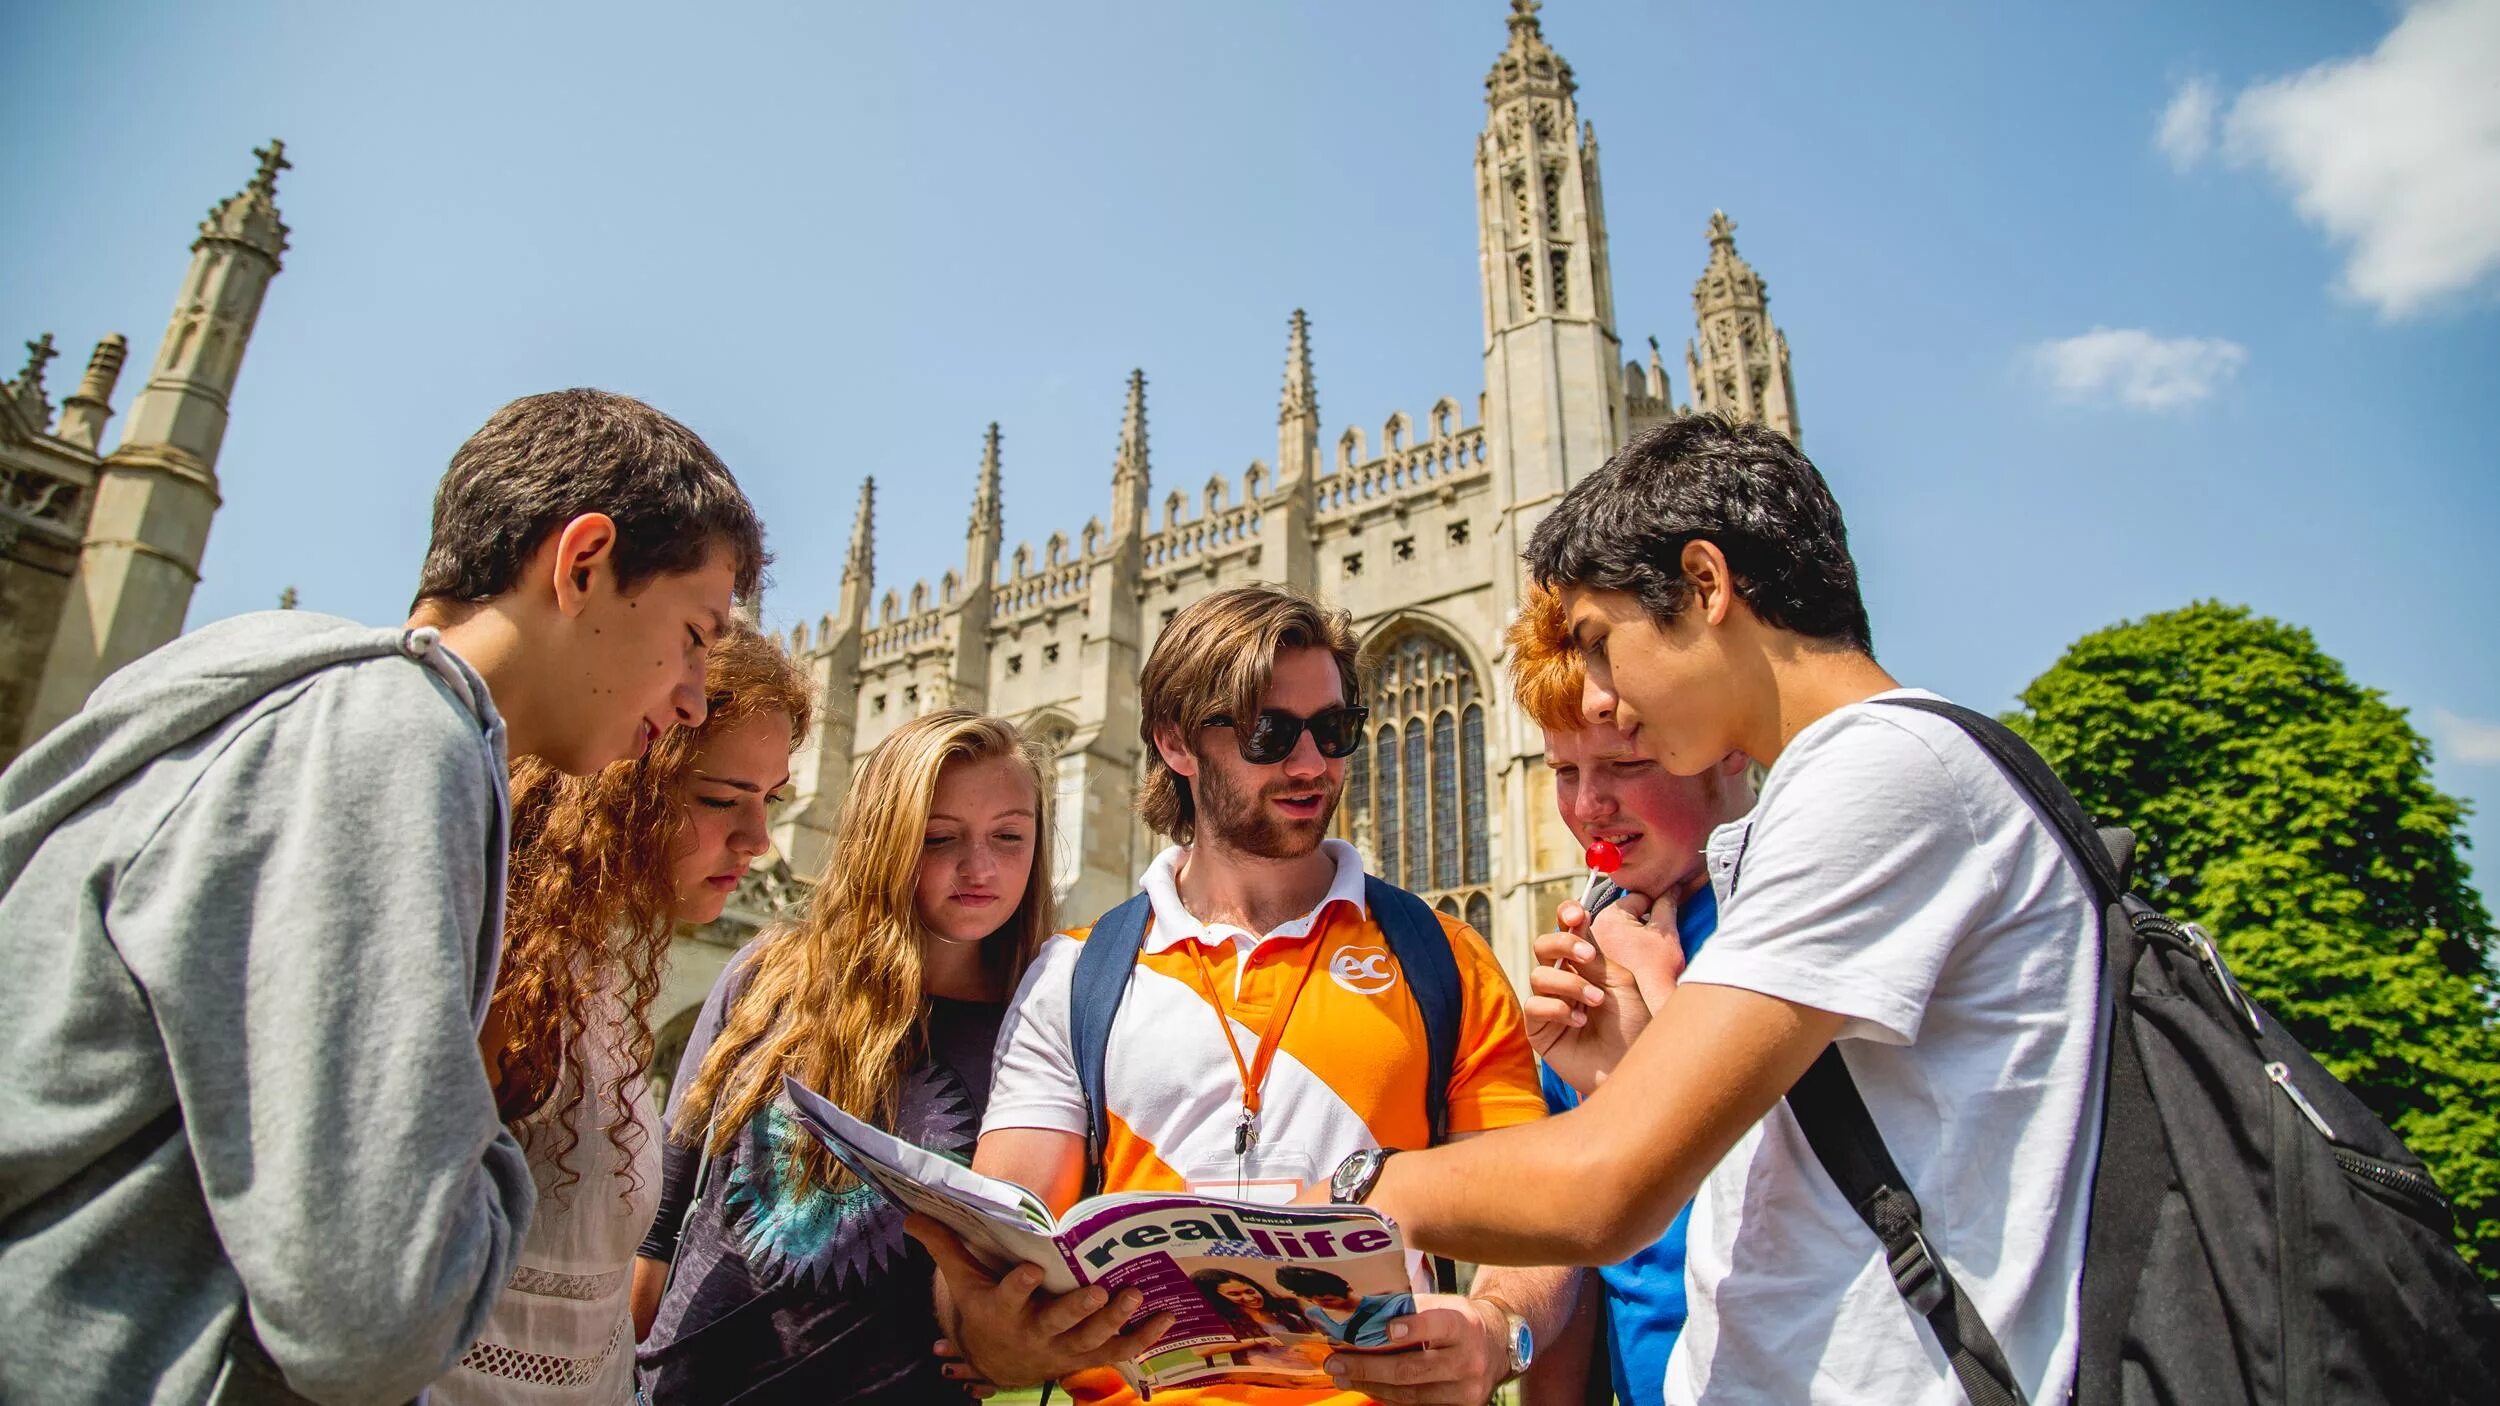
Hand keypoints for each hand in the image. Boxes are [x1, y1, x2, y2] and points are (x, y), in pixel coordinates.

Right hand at [905, 1214, 1174, 1387]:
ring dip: (1115, 1320)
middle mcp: (1035, 1333)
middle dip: (1078, 1308)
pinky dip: (1143, 1338)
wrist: (997, 1363)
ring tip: (1135, 1295)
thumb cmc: (983, 1311)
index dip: (1018, 1285)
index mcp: (1003, 1312)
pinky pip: (1118, 1351)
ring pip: (1091, 1338)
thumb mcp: (962, 1281)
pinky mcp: (1087, 1356)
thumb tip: (911, 1214)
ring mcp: (1063, 1348)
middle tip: (1099, 1289)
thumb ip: (944, 1245)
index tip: (1029, 1269)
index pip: (1008, 1298)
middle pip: (1058, 1323)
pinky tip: (1166, 1317)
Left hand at [1323, 1293, 1511, 1403]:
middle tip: (1336, 1362)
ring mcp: (1467, 1391)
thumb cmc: (1460, 1321)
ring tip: (1343, 1375)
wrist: (1497, 1347)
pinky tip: (1367, 1385)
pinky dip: (1388, 1397)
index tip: (1386, 1329)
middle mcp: (1469, 1360)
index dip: (1413, 1327)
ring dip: (1371, 1385)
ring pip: (1411, 1395)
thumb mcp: (1443, 1304)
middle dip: (1368, 1366)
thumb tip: (1360, 1308)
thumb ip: (1409, 1307)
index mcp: (1464, 1325)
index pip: (1438, 1325)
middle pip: (1413, 1369)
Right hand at [1525, 891, 1681, 1094]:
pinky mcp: (1539, 1029)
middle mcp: (1564, 980)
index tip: (1577, 914)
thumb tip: (1576, 922)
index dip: (1565, 916)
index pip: (1565, 931)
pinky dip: (1558, 1009)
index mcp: (1585, 965)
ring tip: (1596, 1002)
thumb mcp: (1619, 981)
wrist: (1633, 1064)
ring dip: (1570, 985)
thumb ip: (1593, 954)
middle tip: (1587, 956)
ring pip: (1539, 975)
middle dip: (1562, 943)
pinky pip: (1534, 1005)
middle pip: (1542, 946)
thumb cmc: (1633, 1024)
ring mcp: (1550, 1003)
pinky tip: (1579, 1022)